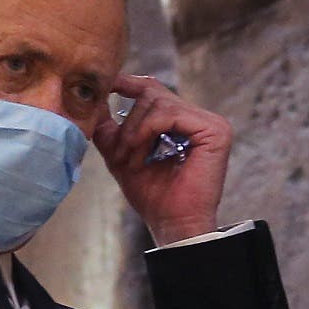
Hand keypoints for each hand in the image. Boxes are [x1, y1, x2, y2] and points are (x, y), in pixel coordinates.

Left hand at [94, 74, 232, 244]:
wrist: (171, 225)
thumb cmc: (151, 195)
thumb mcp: (121, 154)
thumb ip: (110, 128)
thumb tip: (93, 99)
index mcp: (182, 122)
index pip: (154, 89)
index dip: (128, 83)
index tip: (106, 85)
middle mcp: (199, 118)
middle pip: (152, 94)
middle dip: (128, 123)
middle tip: (120, 154)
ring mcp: (210, 123)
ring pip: (158, 102)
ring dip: (135, 132)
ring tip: (131, 161)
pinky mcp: (215, 131)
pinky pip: (170, 114)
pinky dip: (147, 131)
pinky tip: (143, 156)